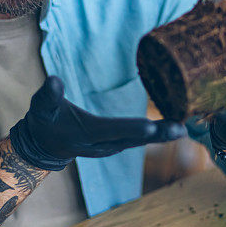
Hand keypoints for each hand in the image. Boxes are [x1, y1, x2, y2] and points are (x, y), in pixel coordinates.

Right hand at [9, 76, 186, 169]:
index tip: (150, 127)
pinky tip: (173, 128)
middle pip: (132, 138)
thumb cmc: (44, 122)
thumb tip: (54, 80)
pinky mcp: (116, 143)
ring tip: (183, 128)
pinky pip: (139, 138)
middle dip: (157, 134)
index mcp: (87, 134)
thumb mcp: (42, 107)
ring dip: (161, 135)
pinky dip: (156, 134)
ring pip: (139, 140)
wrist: (44, 146)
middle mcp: (102, 144)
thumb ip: (49, 95)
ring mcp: (110, 146)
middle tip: (180, 129)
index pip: (111, 130)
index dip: (130, 128)